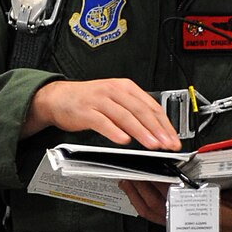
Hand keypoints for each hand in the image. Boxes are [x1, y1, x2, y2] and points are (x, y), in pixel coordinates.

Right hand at [22, 78, 181, 148]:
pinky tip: (123, 140)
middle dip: (157, 129)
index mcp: (125, 87)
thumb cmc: (88, 100)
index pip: (151, 105)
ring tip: (152, 144)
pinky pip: (103, 122)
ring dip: (141, 132)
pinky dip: (114, 132)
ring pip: (125, 116)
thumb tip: (155, 128)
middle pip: (141, 111)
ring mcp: (100, 100)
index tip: (173, 137)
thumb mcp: (115, 99)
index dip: (164, 123)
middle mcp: (114, 91)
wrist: (59, 97)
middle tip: (167, 144)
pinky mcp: (86, 111)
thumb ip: (134, 110)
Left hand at [118, 176, 231, 231]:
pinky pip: (149, 215)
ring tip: (127, 180)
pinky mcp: (173, 223)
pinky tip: (134, 193)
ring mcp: (175, 222)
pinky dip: (139, 203)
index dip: (161, 182)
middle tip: (132, 170)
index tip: (153, 170)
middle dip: (141, 185)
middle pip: (154, 201)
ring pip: (148, 209)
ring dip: (135, 194)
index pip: (174, 195)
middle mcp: (183, 218)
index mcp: (197, 212)